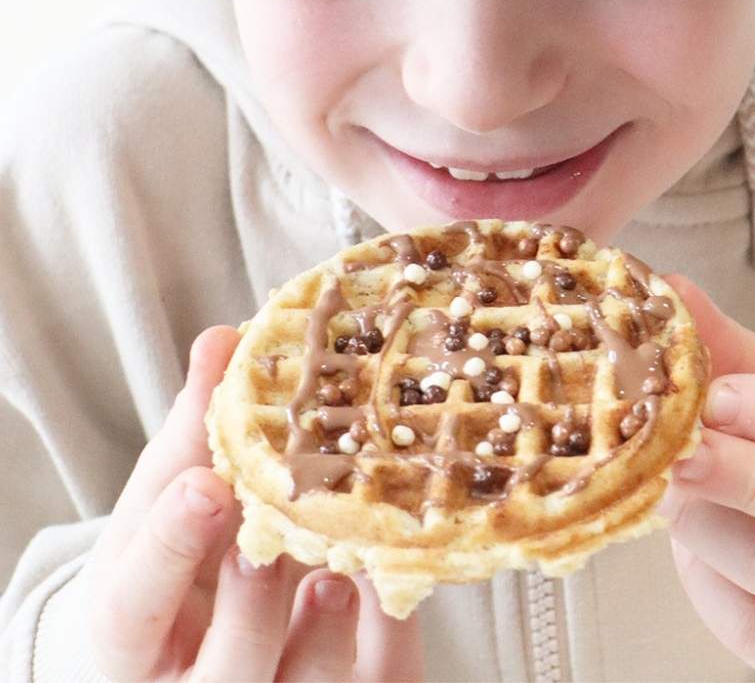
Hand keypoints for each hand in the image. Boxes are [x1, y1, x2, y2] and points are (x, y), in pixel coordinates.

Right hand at [84, 326, 422, 681]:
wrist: (191, 641)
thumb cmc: (175, 555)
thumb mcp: (170, 496)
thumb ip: (197, 427)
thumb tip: (222, 339)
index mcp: (130, 630)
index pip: (132, 604)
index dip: (169, 546)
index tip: (208, 482)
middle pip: (217, 675)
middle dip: (248, 609)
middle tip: (271, 545)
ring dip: (317, 637)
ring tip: (339, 576)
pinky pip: (367, 682)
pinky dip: (383, 638)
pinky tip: (391, 580)